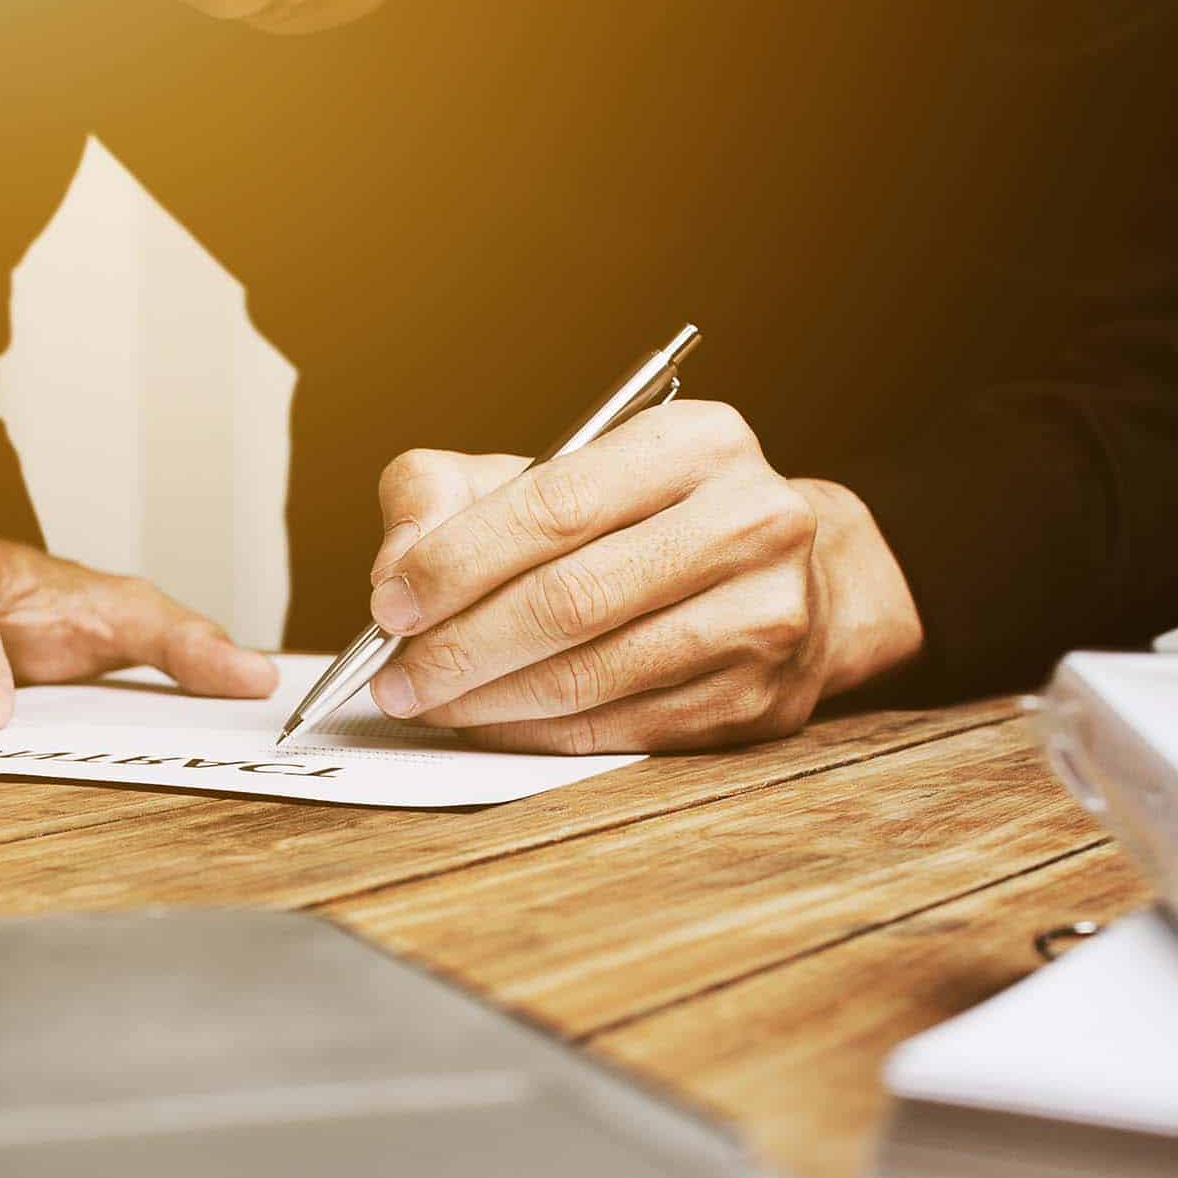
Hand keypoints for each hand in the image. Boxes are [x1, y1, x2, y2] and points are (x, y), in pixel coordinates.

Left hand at [360, 402, 923, 751]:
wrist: (788, 578)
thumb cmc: (640, 522)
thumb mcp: (548, 472)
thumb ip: (448, 494)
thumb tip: (394, 569)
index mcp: (697, 442)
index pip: (556, 505)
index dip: (457, 562)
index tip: (389, 605)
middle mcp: (750, 522)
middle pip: (573, 599)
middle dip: (461, 646)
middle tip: (395, 677)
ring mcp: (764, 618)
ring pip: (592, 676)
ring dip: (488, 701)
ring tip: (428, 703)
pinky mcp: (757, 701)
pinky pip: (619, 729)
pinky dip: (536, 735)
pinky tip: (489, 723)